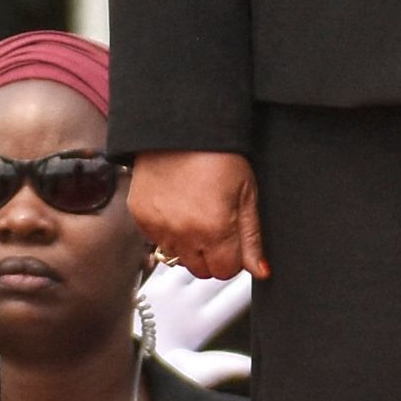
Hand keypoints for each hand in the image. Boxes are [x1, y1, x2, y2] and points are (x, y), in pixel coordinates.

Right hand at [131, 151, 265, 279]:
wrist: (180, 129)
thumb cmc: (217, 154)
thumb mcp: (246, 194)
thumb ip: (251, 238)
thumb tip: (260, 270)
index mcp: (214, 229)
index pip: (225, 272)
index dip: (232, 257)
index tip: (232, 242)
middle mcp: (184, 233)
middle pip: (201, 270)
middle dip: (211, 255)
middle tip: (214, 227)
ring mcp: (159, 227)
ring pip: (178, 257)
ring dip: (188, 244)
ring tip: (194, 214)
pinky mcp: (141, 218)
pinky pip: (156, 241)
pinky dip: (167, 231)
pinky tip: (176, 208)